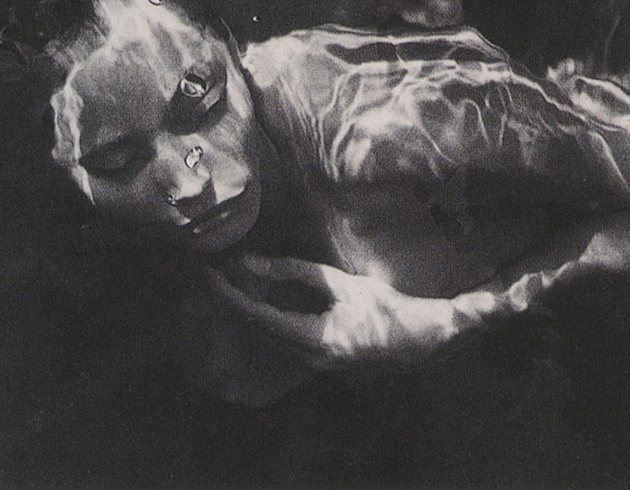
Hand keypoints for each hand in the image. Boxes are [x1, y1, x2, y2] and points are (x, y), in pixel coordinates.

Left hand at [209, 255, 521, 370]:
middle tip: (206, 272)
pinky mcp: (317, 362)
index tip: (207, 274)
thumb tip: (254, 263)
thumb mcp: (345, 285)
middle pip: (254, 329)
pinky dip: (263, 318)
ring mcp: (312, 366)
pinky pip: (279, 340)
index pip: (257, 317)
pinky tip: (255, 298)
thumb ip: (299, 273)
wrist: (424, 343)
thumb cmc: (390, 309)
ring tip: (223, 280)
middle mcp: (308, 360)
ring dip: (244, 309)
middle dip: (228, 300)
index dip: (228, 294)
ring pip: (264, 337)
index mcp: (315, 341)